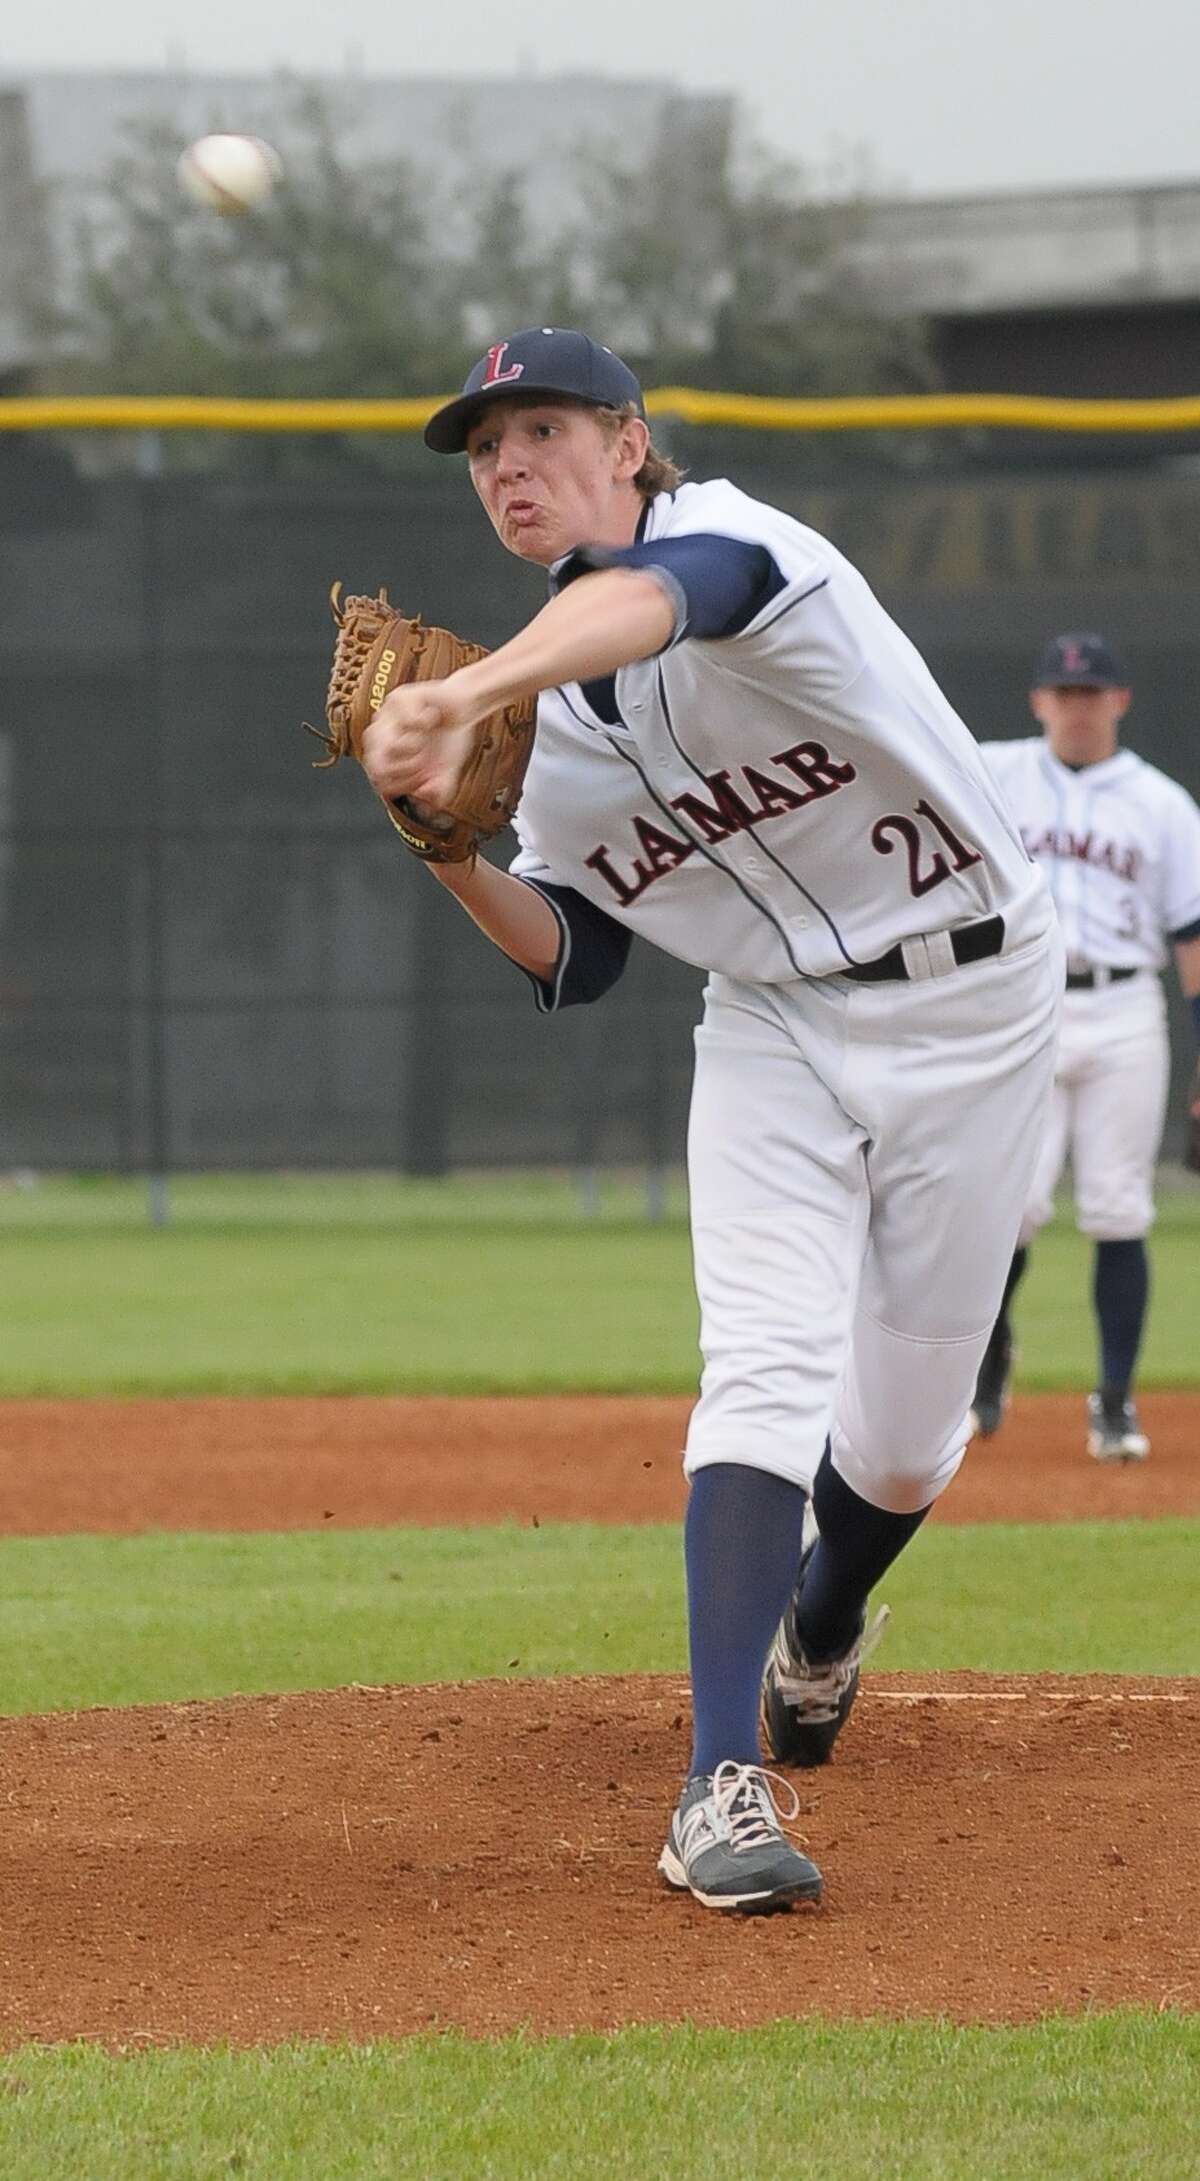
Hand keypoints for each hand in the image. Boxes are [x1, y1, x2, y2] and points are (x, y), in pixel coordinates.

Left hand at [361, 677, 482, 810]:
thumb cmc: (449, 739)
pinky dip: (427, 721)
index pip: (379, 781)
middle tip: (424, 761)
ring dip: (415, 746)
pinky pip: (408, 720)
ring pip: (390, 745)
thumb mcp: (447, 772)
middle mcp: (380, 738)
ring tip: (427, 735)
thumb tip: (425, 794)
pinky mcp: (398, 697)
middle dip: (408, 770)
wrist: (464, 706)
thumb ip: (440, 790)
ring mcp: (386, 717)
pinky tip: (432, 717)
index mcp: (385, 757)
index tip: (423, 781)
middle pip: (379, 767)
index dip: (403, 786)